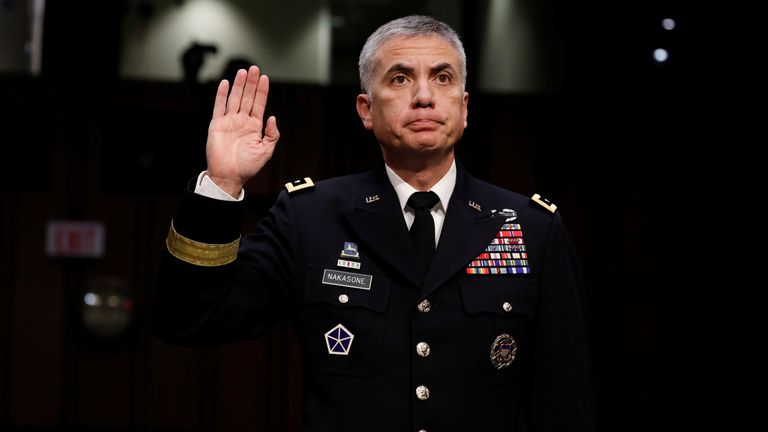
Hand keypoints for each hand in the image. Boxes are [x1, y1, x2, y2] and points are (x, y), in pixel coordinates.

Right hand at [205, 65, 279, 196]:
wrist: (229, 176)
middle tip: (254, 68)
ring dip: (239, 85)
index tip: (265, 78)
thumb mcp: (266, 151)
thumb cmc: (248, 166)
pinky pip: (219, 107)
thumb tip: (273, 117)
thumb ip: (272, 134)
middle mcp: (242, 121)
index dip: (262, 91)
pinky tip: (225, 83)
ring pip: (235, 98)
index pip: (259, 104)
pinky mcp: (217, 124)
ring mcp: (229, 121)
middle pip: (247, 97)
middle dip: (251, 83)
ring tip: (243, 71)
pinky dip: (221, 95)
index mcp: (254, 127)